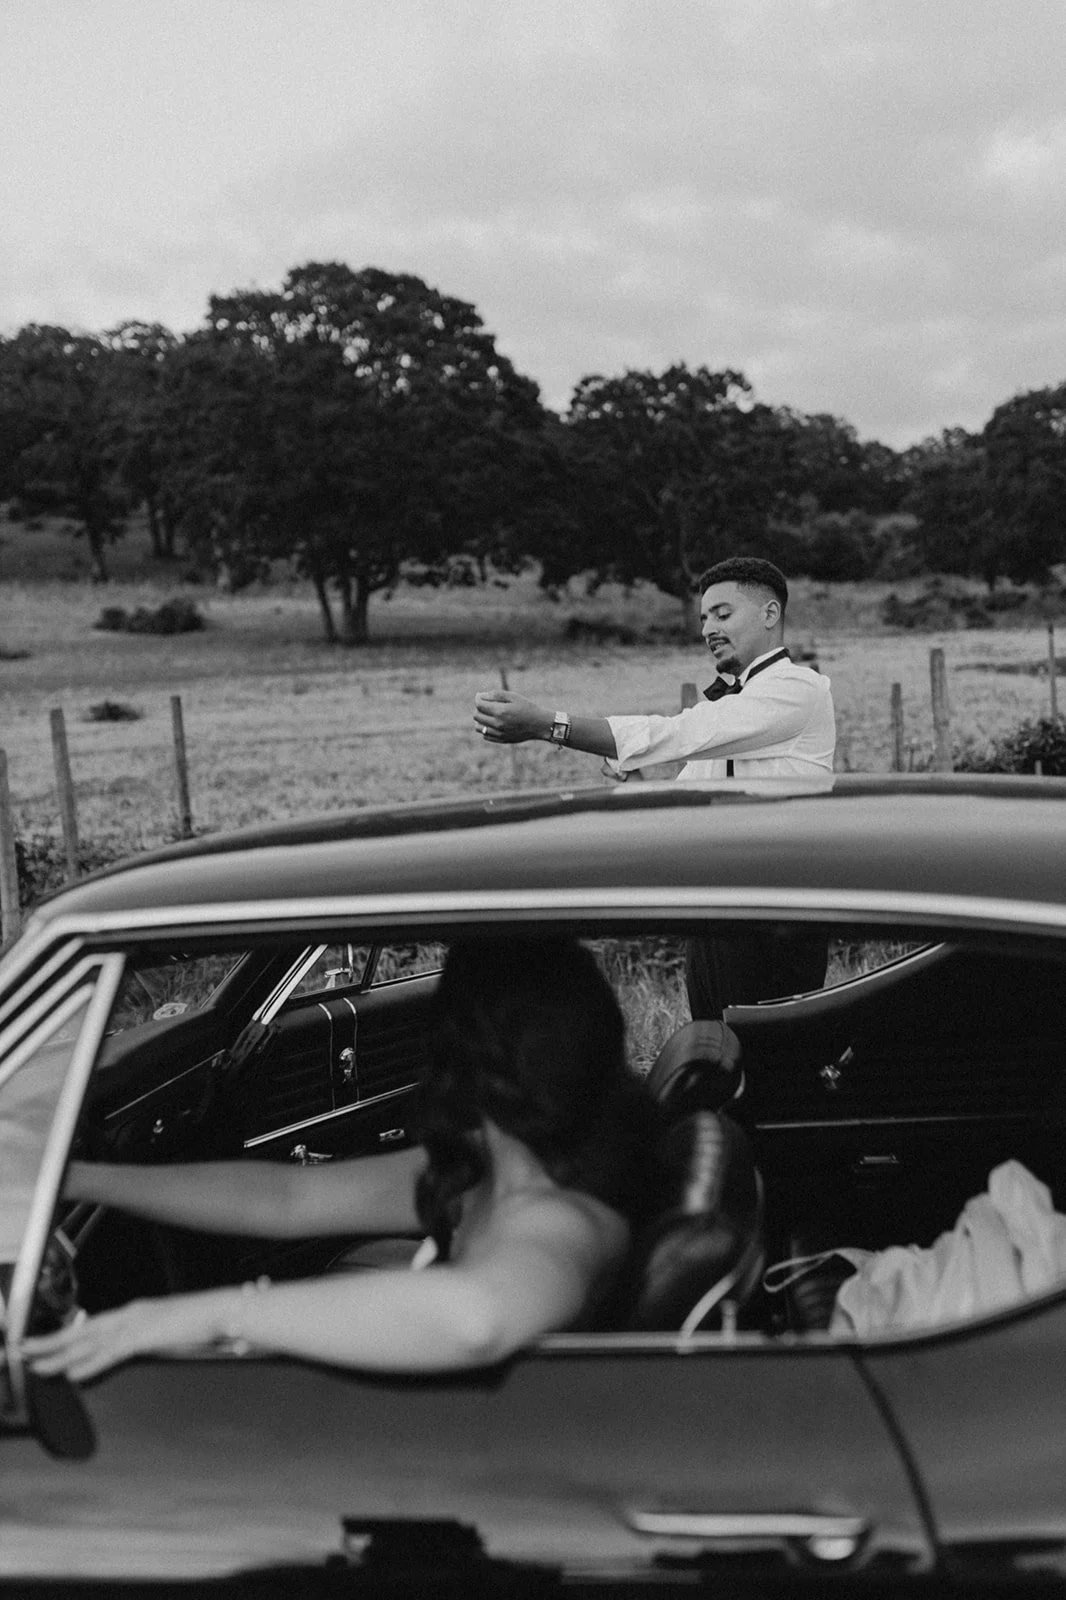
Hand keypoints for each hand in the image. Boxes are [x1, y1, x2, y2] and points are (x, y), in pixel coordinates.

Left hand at [22, 1294, 221, 1383]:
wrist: (225, 1311)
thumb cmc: (201, 1324)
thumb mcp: (166, 1332)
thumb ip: (145, 1341)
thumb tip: (126, 1352)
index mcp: (134, 1313)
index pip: (90, 1325)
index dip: (63, 1334)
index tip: (42, 1343)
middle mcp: (130, 1314)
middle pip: (81, 1331)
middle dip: (49, 1341)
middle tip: (22, 1349)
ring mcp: (136, 1324)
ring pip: (88, 1342)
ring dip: (59, 1354)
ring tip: (35, 1364)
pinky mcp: (145, 1336)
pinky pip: (110, 1353)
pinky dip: (89, 1364)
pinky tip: (72, 1374)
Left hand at [473, 691, 548, 743]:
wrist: (539, 724)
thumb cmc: (527, 708)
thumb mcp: (513, 696)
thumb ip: (496, 695)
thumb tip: (480, 696)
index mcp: (500, 711)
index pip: (479, 705)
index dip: (478, 698)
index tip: (481, 696)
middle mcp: (498, 724)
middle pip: (476, 716)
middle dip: (479, 708)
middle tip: (487, 705)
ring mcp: (499, 734)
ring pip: (479, 727)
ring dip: (481, 720)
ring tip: (489, 715)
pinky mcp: (501, 740)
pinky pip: (485, 735)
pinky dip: (486, 729)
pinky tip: (495, 723)